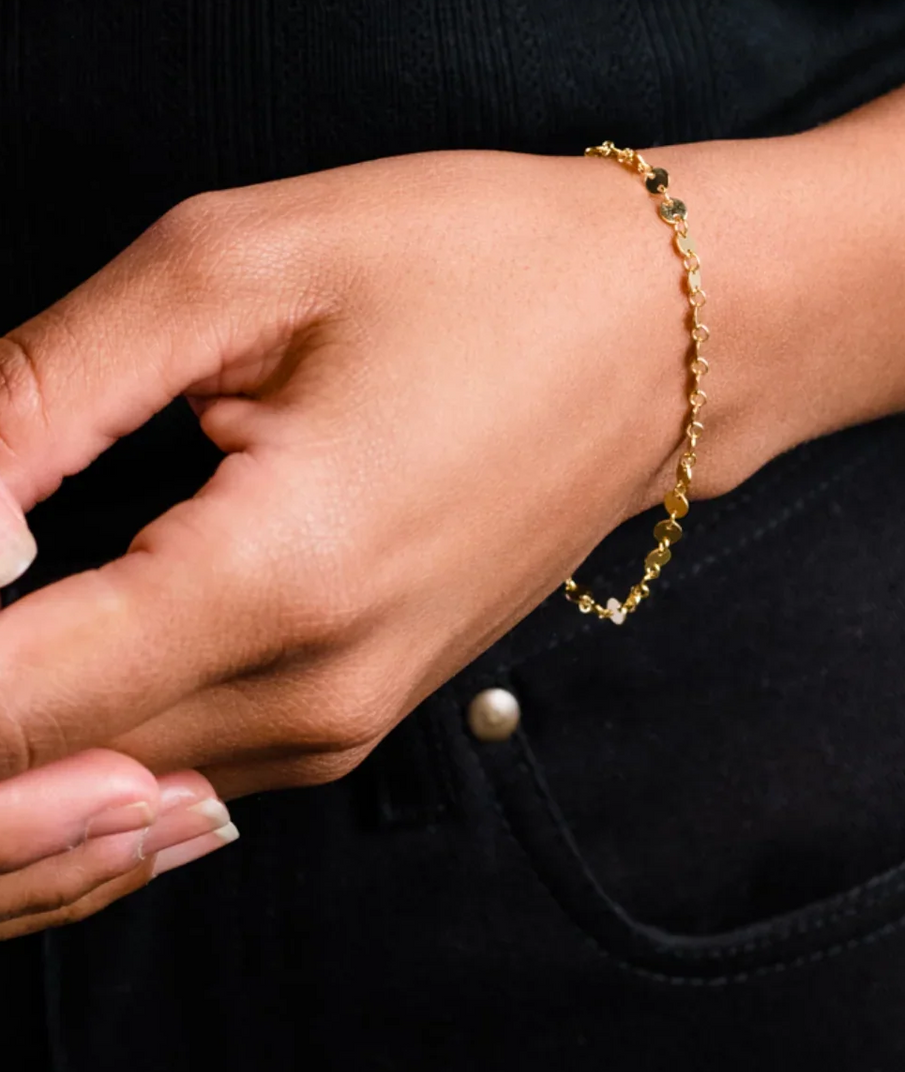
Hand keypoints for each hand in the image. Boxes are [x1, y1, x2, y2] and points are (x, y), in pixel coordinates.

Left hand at [0, 151, 693, 932]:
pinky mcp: (347, 721)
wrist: (673, 335)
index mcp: (269, 584)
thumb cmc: (482, 269)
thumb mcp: (237, 267)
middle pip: (19, 789)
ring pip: (80, 804)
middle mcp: (304, 702)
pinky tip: (28, 661)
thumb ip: (35, 391)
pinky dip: (57, 756)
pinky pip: (158, 780)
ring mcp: (334, 731)